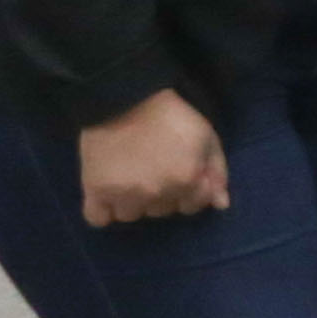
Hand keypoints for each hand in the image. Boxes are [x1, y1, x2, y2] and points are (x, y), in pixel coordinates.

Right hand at [74, 89, 229, 228]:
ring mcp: (125, 194)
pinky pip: (98, 219)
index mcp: (187, 181)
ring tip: (128, 177)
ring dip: (132, 202)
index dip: (188, 190)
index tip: (178, 172)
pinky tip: (107, 197)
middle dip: (161, 194)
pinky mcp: (95, 190)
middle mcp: (157, 193)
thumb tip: (220, 205)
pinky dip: (103, 212)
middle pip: (162, 210)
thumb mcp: (207, 138)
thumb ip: (218, 172)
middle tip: (151, 168)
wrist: (126, 98)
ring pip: (131, 215)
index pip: (192, 206)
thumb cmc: (173, 116)